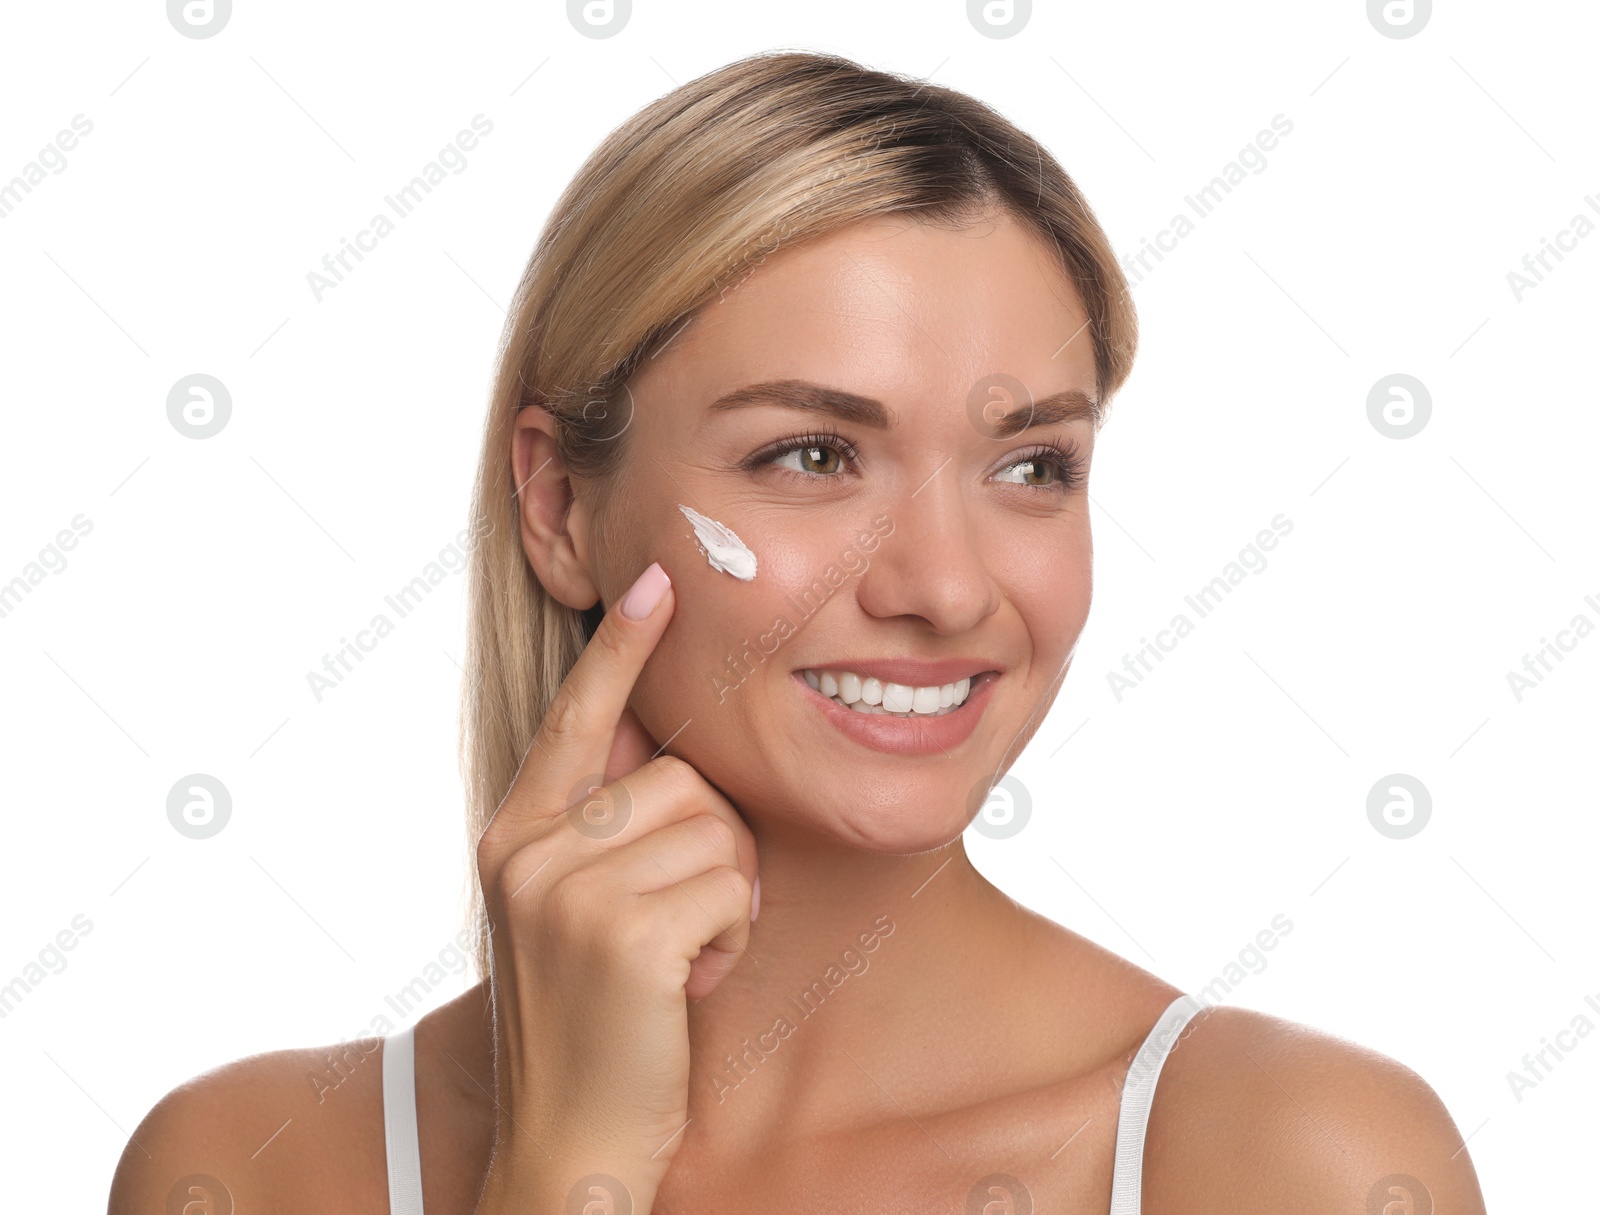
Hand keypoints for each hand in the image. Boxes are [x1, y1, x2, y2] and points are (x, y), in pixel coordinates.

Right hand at [472, 561, 757, 1212]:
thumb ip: (604, 831)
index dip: (620, 649)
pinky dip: (731, 939)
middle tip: (677, 927)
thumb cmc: (595, 1023)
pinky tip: (690, 988)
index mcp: (515, 834)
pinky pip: (731, 888)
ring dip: (725, 900)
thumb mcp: (575, 913)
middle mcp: (529, 849)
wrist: (568, 1145)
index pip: (575, 718)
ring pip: (718, 830)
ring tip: (680, 961)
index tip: (656, 580)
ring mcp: (569, 889)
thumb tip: (669, 750)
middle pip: (684, 779)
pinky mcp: (623, 933)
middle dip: (711, 850)